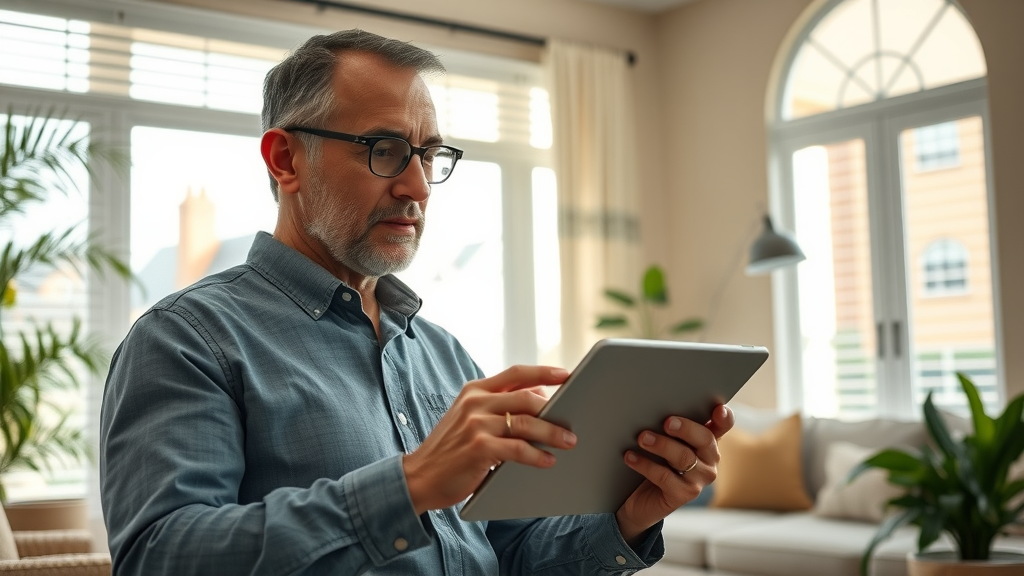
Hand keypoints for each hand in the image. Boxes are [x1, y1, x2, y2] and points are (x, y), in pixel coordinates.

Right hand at [403, 365, 576, 513]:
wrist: (419, 476)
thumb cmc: (451, 449)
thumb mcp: (470, 418)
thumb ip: (498, 405)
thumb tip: (537, 396)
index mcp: (474, 390)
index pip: (515, 373)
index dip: (543, 372)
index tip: (567, 374)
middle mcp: (475, 402)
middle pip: (526, 398)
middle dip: (555, 411)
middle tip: (573, 423)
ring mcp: (475, 423)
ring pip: (525, 423)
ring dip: (551, 434)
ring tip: (568, 442)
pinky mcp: (478, 447)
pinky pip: (517, 448)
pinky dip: (536, 455)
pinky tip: (547, 460)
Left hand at [614, 404, 734, 543]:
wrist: (640, 499)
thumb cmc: (655, 462)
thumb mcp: (664, 440)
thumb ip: (670, 425)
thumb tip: (656, 405)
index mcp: (707, 442)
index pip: (723, 426)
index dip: (724, 418)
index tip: (718, 408)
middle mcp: (709, 461)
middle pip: (705, 440)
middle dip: (686, 428)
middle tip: (666, 422)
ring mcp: (698, 480)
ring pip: (684, 458)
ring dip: (662, 445)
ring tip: (642, 438)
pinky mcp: (683, 495)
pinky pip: (665, 477)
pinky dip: (645, 464)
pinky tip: (630, 457)